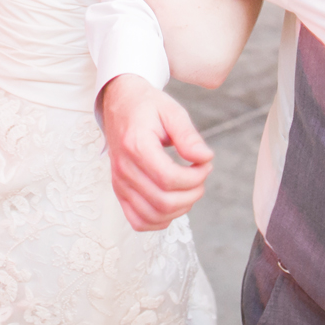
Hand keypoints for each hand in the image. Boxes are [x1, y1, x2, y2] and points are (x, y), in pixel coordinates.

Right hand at [100, 74, 213, 230]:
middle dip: (192, 194)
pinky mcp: (119, 190)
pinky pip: (138, 221)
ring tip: (188, 188)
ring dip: (179, 208)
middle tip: (200, 176)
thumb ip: (188, 135)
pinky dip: (159, 220)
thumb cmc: (146, 106)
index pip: (169, 179)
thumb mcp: (171, 111)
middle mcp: (124, 168)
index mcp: (136, 145)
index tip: (205, 164)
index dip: (195, 178)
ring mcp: (119, 182)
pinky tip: (172, 203)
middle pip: (163, 201)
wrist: (119, 103)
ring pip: (152, 215)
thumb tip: (204, 158)